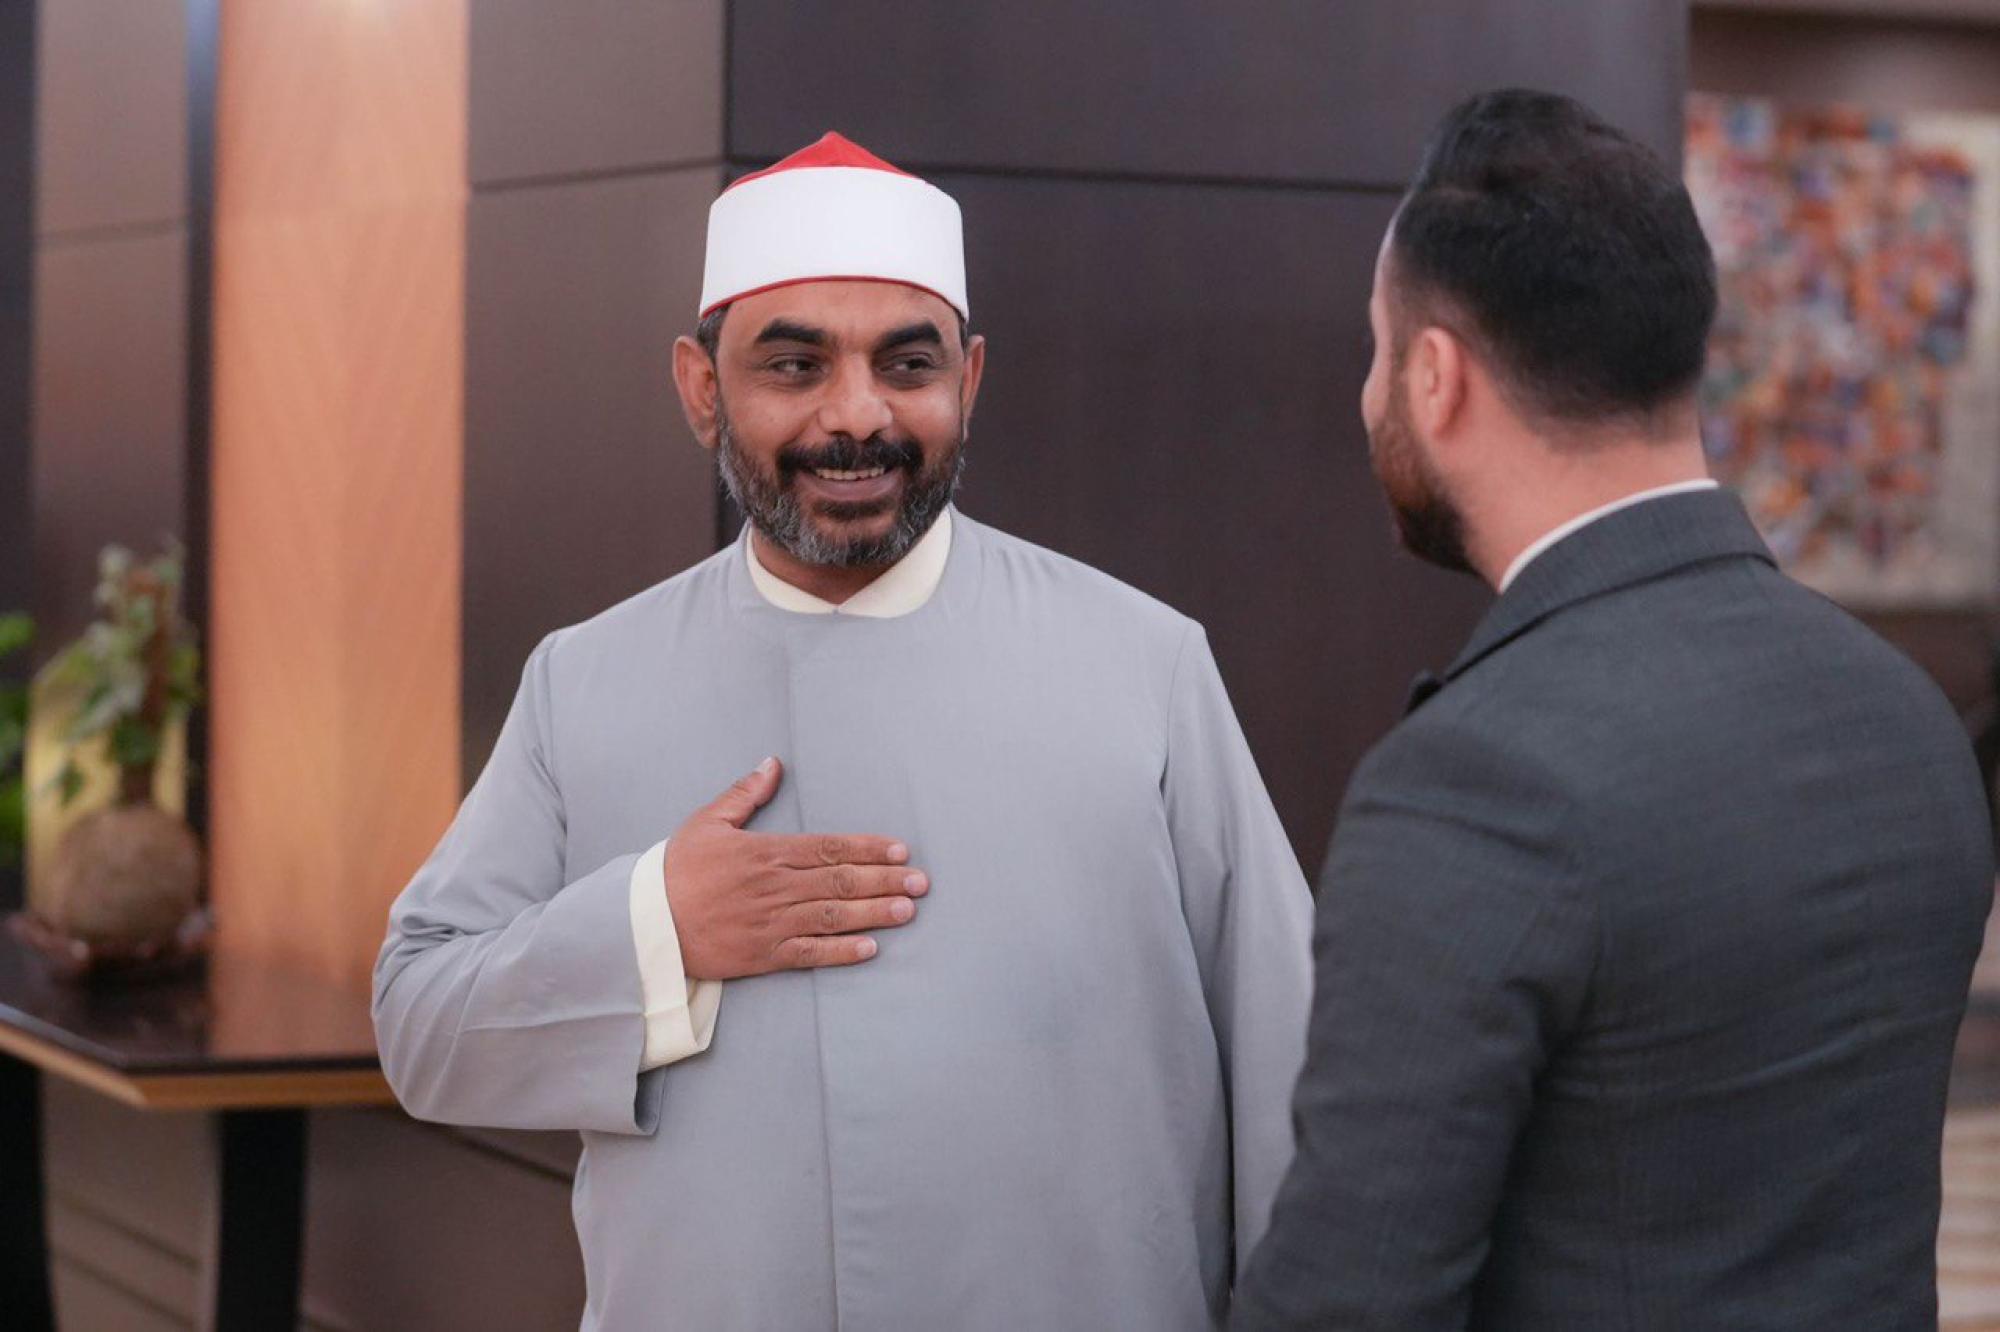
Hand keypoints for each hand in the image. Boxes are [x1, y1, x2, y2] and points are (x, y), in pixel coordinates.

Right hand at [663, 757, 926, 979]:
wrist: (644, 921)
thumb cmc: (675, 870)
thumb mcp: (707, 821)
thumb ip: (744, 794)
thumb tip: (772, 763)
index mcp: (766, 852)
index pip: (829, 847)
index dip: (869, 848)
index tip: (901, 851)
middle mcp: (775, 886)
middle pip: (840, 880)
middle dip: (884, 880)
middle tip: (921, 883)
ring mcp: (770, 922)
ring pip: (832, 915)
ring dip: (873, 912)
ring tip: (907, 911)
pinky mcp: (762, 954)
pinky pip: (809, 954)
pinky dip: (840, 952)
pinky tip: (870, 948)